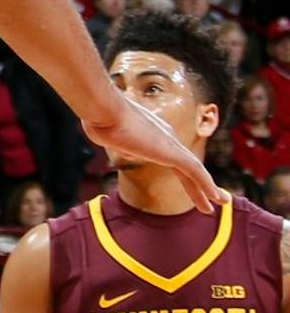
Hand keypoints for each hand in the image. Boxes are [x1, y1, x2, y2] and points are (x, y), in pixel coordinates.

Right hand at [83, 99, 221, 211]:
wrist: (104, 109)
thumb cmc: (98, 115)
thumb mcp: (100, 123)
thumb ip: (102, 127)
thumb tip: (92, 124)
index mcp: (150, 130)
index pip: (169, 152)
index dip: (180, 168)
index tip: (187, 178)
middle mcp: (165, 136)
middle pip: (186, 163)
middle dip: (199, 182)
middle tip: (212, 197)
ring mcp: (170, 144)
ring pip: (196, 171)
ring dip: (208, 188)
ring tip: (220, 203)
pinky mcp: (174, 154)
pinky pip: (197, 174)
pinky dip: (208, 186)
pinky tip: (216, 200)